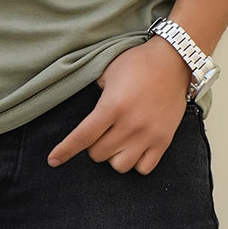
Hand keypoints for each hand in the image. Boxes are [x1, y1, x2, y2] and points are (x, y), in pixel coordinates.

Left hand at [47, 36, 191, 174]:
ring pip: (120, 166)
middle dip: (93, 146)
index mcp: (112, 105)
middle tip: (99, 132)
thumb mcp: (108, 71)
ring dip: (113, 156)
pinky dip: (135, 163)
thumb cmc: (139, 62)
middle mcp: (130, 124)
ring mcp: (148, 134)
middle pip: (99, 154)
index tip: (53, 160)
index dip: (66, 150)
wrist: (174, 59)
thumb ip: (96, 92)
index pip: (83, 136)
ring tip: (116, 142)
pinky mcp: (164, 140)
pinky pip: (144, 168)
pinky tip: (133, 148)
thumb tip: (87, 109)